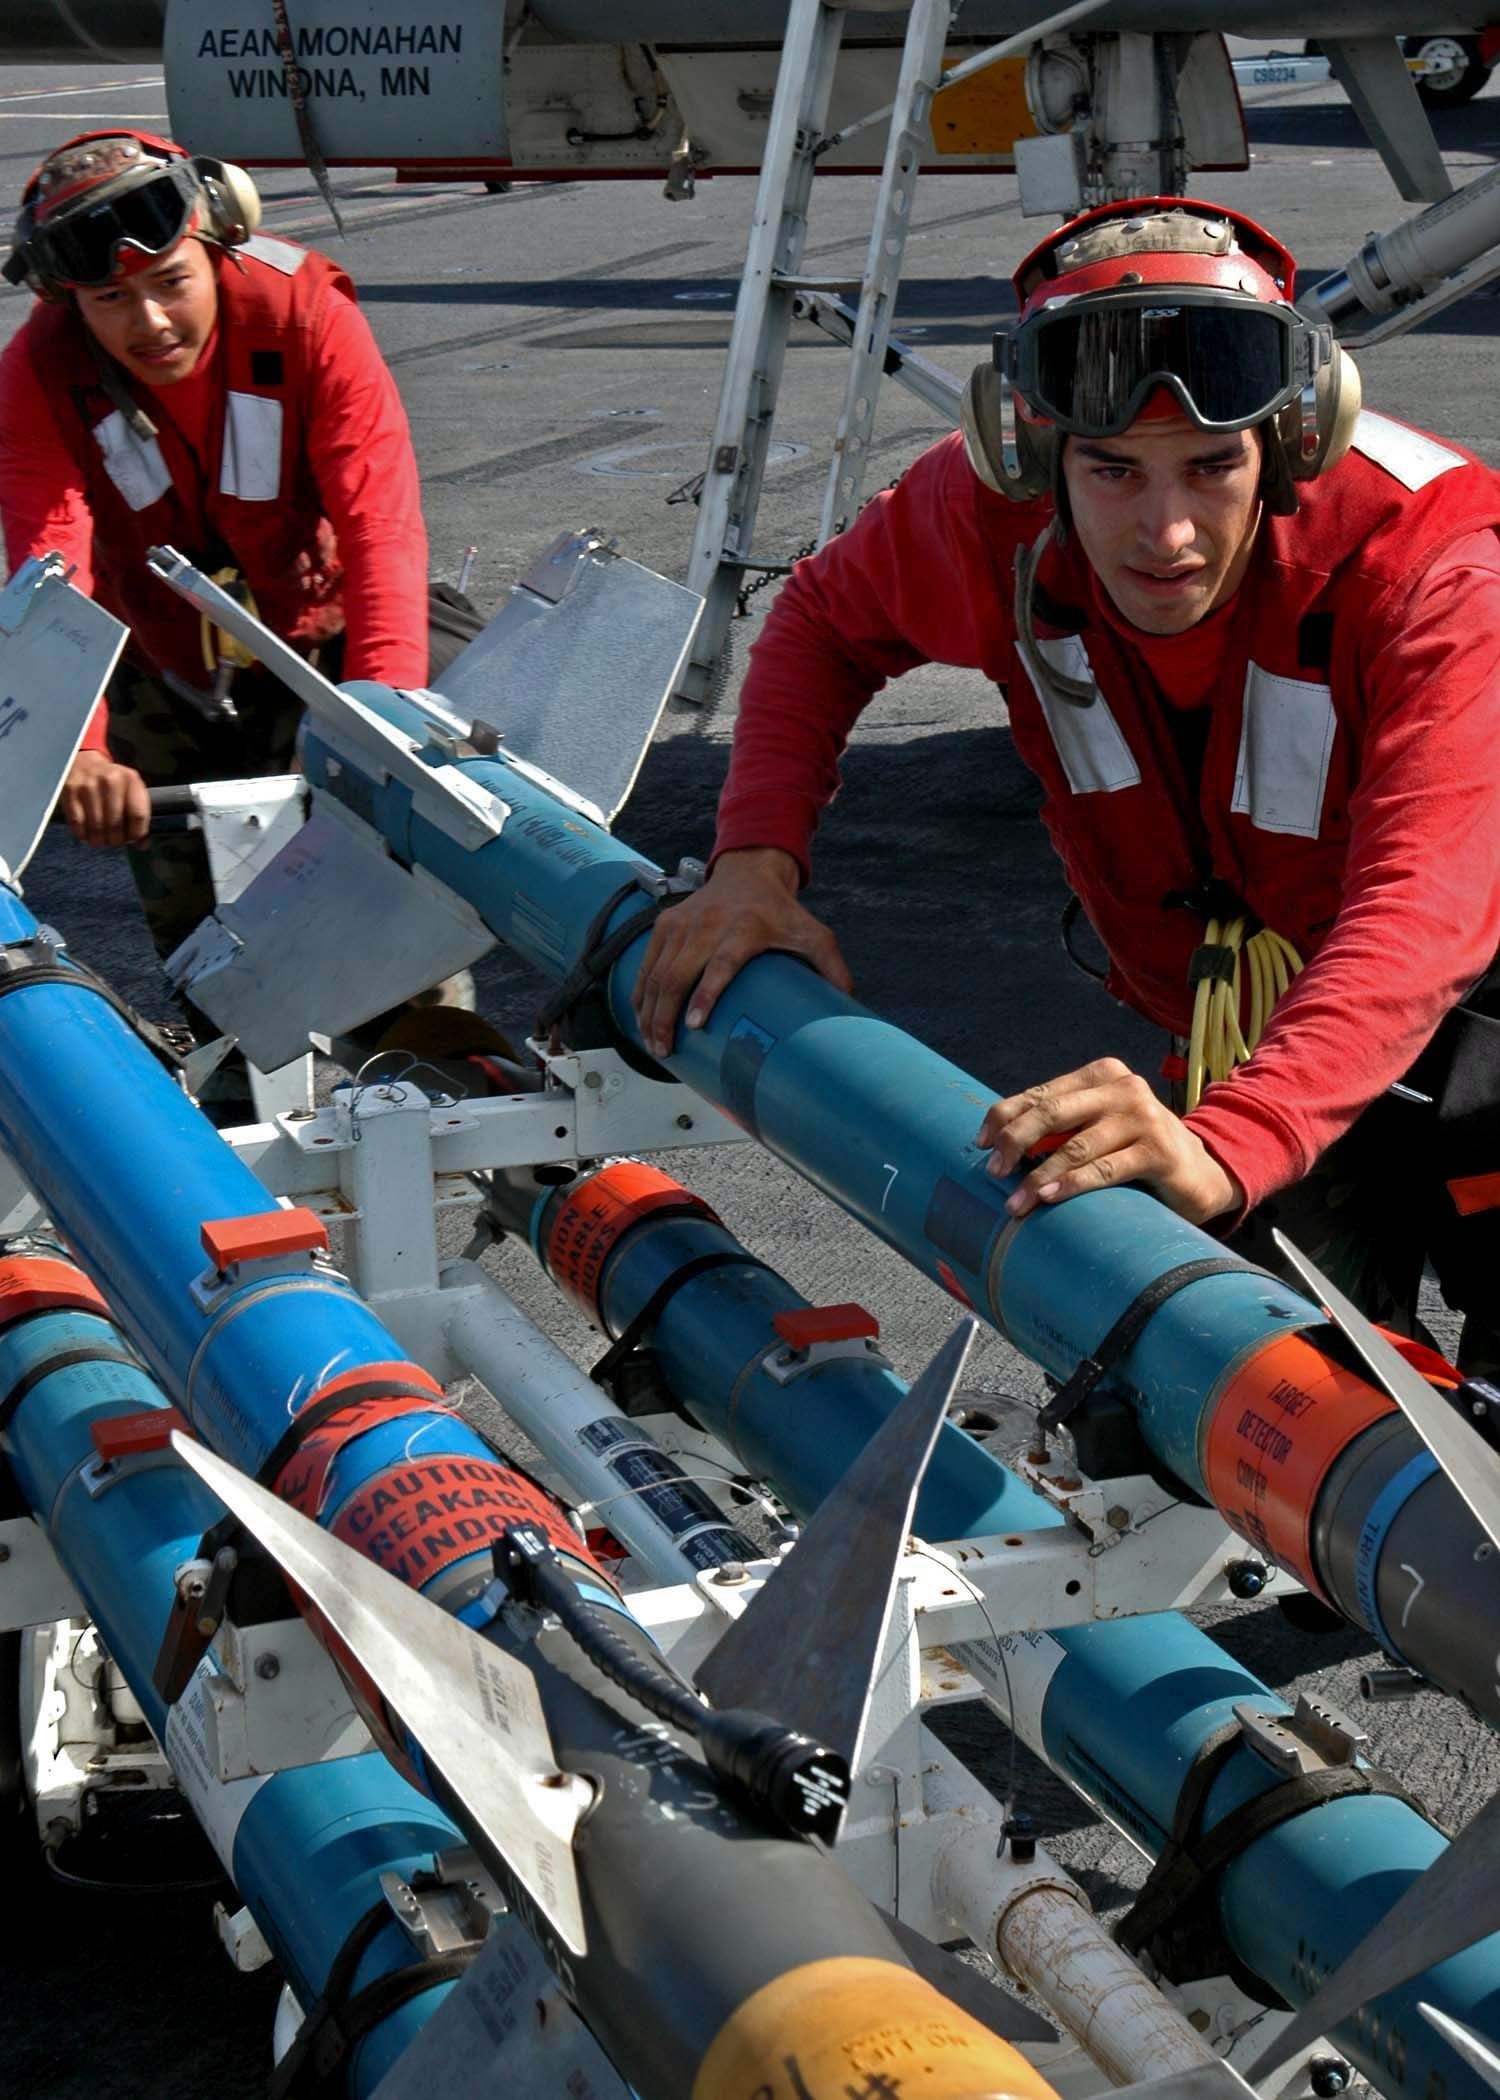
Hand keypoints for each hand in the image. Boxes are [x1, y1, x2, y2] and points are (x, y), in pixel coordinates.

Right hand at [58, 750, 151, 847]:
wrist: (83, 762)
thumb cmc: (112, 784)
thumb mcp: (130, 791)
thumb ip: (138, 816)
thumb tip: (142, 845)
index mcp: (131, 780)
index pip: (138, 816)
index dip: (136, 834)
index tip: (132, 839)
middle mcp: (110, 780)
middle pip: (116, 825)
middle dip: (115, 840)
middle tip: (113, 841)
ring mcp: (88, 785)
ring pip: (96, 827)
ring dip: (99, 841)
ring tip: (100, 840)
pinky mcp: (70, 791)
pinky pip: (78, 824)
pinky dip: (83, 834)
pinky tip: (86, 834)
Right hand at [632, 847, 852, 1058]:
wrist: (749, 872)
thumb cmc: (780, 911)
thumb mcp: (814, 934)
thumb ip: (832, 968)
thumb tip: (848, 1006)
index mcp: (745, 928)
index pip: (721, 964)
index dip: (705, 994)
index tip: (694, 1025)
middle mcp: (709, 924)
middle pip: (678, 974)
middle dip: (666, 1016)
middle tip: (666, 1048)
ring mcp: (683, 923)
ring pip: (656, 973)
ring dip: (649, 1011)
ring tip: (653, 1042)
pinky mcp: (665, 924)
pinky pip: (646, 963)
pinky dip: (640, 992)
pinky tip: (641, 1017)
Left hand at [976, 1056, 1242, 1225]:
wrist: (1200, 1173)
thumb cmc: (1135, 1149)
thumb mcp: (1097, 1128)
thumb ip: (1060, 1126)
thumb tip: (996, 1143)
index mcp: (1101, 1074)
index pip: (1040, 1094)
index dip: (1004, 1117)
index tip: (979, 1144)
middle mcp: (1122, 1088)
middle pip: (1052, 1112)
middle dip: (1014, 1142)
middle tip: (991, 1171)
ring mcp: (1143, 1117)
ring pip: (1075, 1146)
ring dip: (1038, 1177)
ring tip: (1015, 1203)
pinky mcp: (1158, 1151)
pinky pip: (1104, 1169)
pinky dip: (1072, 1184)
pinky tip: (1049, 1198)